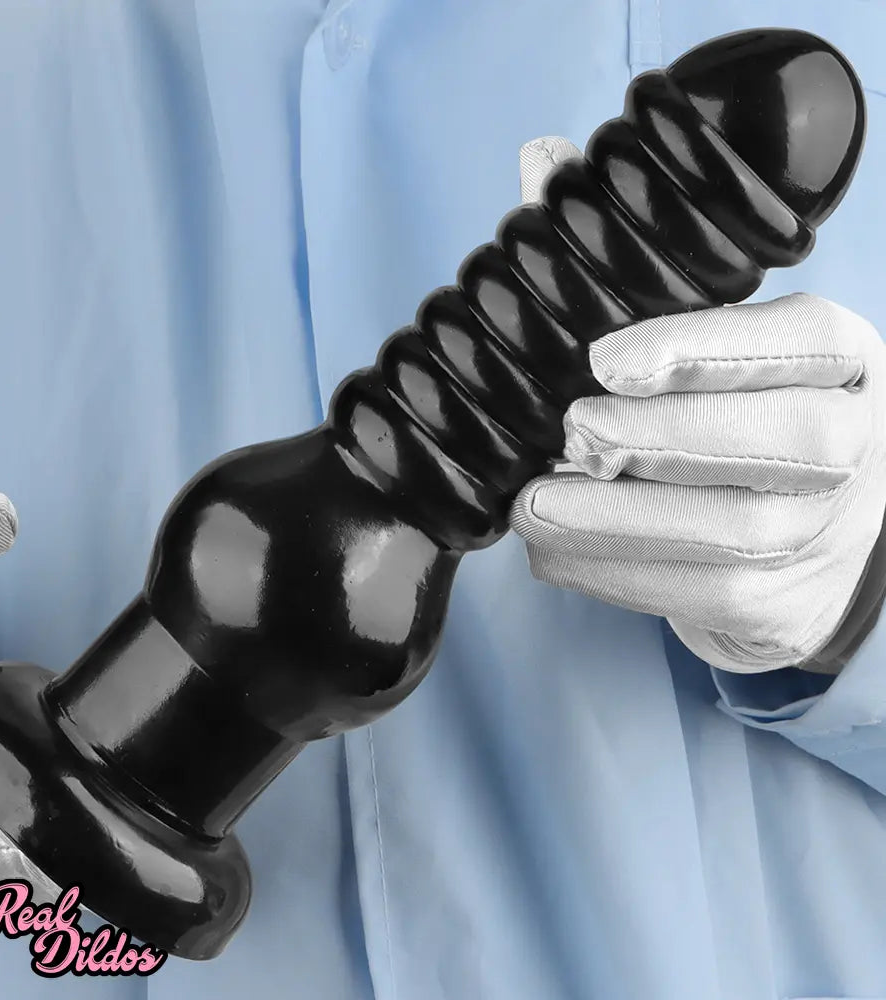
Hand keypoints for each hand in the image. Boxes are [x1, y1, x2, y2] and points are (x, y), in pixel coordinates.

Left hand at [510, 138, 885, 673]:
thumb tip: (543, 162)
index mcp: (842, 356)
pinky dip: (614, 573)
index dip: (702, 349)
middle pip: (783, 442)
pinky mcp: (780, 599)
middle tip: (571, 430)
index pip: (792, 342)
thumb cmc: (742, 408)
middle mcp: (855, 440)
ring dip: (621, 519)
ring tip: (533, 504)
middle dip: (664, 436)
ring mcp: (826, 528)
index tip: (606, 359)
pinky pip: (699, 594)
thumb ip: (632, 256)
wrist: (810, 530)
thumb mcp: (714, 331)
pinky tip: (552, 549)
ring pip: (735, 530)